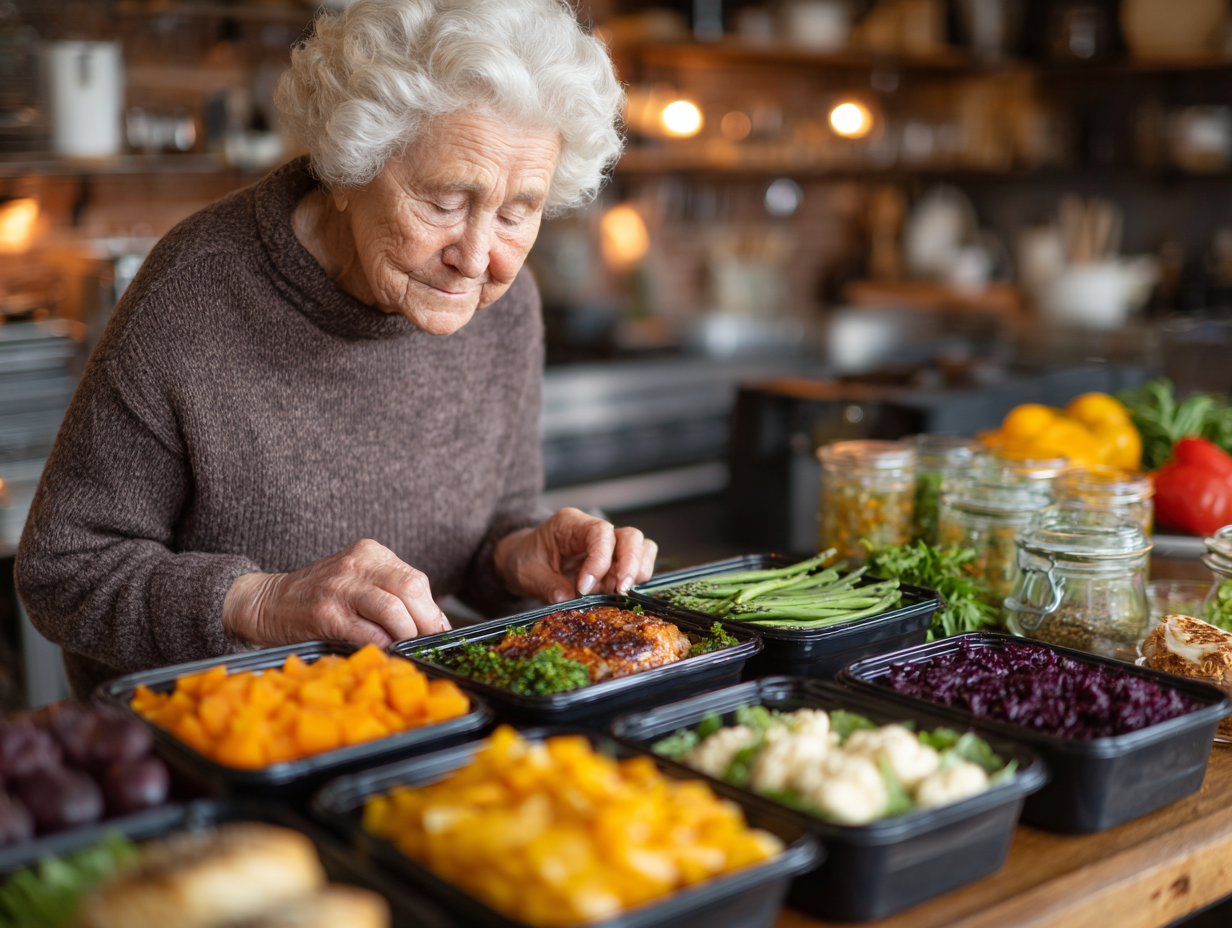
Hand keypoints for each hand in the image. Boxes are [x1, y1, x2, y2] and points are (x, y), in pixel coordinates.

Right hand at [222, 539, 449, 648]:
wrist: (269, 601)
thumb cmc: (320, 595)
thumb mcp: (357, 579)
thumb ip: (390, 592)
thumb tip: (432, 623)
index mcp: (370, 553)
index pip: (415, 579)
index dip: (431, 610)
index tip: (437, 631)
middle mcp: (357, 565)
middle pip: (410, 588)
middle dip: (426, 622)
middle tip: (427, 643)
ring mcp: (340, 588)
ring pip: (393, 610)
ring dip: (406, 636)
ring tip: (405, 649)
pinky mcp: (326, 614)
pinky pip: (367, 633)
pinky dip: (382, 646)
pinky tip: (383, 653)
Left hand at [494, 508, 658, 603]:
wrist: (522, 560)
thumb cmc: (525, 559)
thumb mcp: (527, 574)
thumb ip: (547, 585)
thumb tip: (567, 600)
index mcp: (570, 524)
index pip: (600, 532)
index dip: (600, 559)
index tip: (586, 586)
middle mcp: (595, 531)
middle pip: (630, 536)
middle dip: (630, 563)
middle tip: (621, 589)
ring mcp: (608, 547)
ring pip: (642, 548)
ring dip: (638, 572)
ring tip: (621, 592)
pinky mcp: (614, 564)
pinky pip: (638, 565)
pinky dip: (636, 580)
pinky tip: (619, 594)